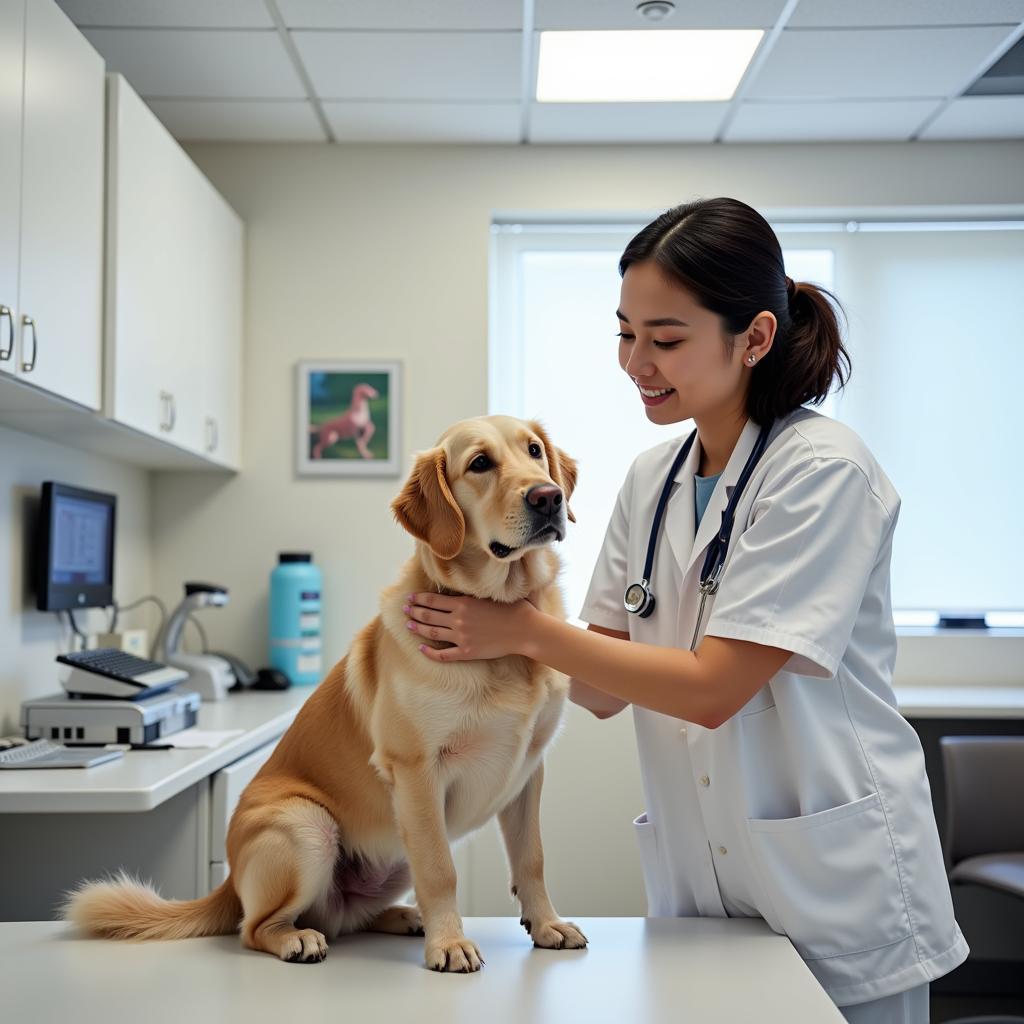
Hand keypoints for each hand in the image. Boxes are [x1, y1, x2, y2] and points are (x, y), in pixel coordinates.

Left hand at [403, 592, 536, 662]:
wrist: (525, 630)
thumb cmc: (513, 609)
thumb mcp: (490, 595)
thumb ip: (473, 592)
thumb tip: (463, 586)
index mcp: (463, 603)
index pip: (433, 600)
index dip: (418, 599)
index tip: (410, 598)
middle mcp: (458, 619)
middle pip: (428, 615)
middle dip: (414, 611)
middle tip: (405, 610)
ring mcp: (461, 637)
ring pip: (432, 633)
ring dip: (418, 628)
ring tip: (409, 625)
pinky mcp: (467, 652)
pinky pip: (443, 654)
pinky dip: (430, 652)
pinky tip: (421, 648)